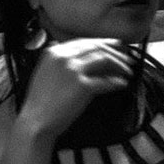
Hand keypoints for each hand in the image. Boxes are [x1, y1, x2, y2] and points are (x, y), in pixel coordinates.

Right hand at [18, 38, 138, 141]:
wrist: (36, 121)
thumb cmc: (40, 102)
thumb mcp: (44, 72)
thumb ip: (58, 60)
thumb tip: (74, 54)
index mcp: (53, 51)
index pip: (83, 42)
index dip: (102, 43)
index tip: (114, 46)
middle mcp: (63, 57)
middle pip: (96, 47)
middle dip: (115, 51)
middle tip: (127, 57)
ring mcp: (73, 70)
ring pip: (104, 59)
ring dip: (119, 65)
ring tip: (128, 71)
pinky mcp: (82, 86)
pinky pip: (106, 81)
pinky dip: (116, 82)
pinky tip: (122, 84)